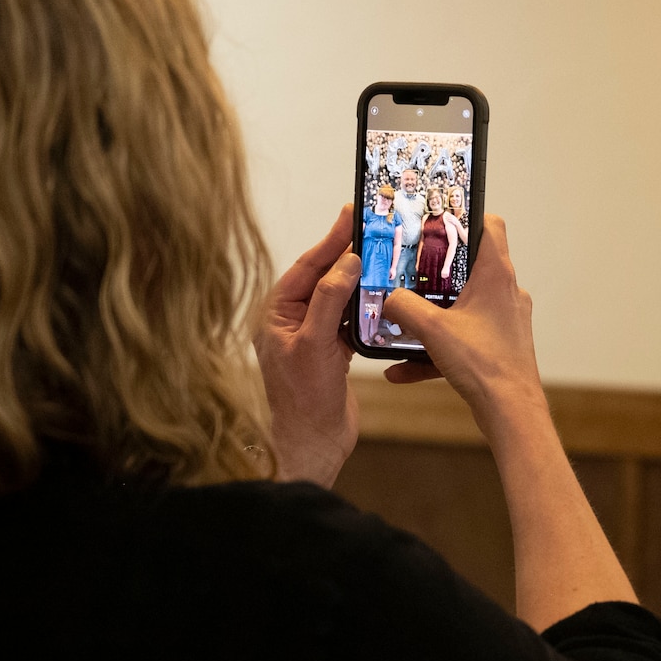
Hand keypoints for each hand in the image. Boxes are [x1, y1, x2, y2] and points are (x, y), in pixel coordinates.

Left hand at [255, 205, 359, 486]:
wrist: (313, 445)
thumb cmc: (302, 401)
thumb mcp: (313, 344)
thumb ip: (327, 300)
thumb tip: (344, 262)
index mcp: (276, 314)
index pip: (305, 268)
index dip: (329, 241)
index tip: (348, 216)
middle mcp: (292, 321)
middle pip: (324, 278)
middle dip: (347, 254)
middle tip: (371, 228)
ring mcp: (313, 336)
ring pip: (340, 297)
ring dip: (361, 280)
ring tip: (383, 256)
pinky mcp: (333, 351)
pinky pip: (351, 318)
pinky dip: (367, 306)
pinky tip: (384, 295)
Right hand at [382, 214, 541, 425]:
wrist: (510, 412)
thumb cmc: (484, 364)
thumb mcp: (432, 328)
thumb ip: (403, 306)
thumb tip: (387, 297)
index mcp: (496, 275)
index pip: (490, 225)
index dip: (466, 216)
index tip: (439, 219)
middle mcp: (505, 292)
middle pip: (470, 266)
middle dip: (436, 271)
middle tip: (408, 271)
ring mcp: (504, 320)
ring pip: (462, 307)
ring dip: (432, 315)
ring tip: (401, 320)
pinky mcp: (498, 345)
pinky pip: (461, 340)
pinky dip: (435, 350)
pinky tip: (401, 370)